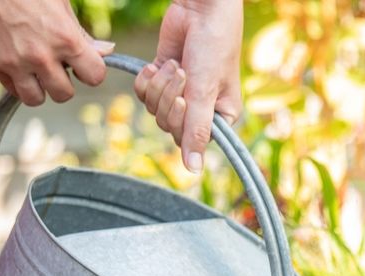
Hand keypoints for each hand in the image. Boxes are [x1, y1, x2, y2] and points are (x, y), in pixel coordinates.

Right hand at [0, 0, 112, 105]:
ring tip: (34, 69)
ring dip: (39, 88)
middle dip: (63, 82)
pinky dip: (16, 81)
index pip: (95, 77)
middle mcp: (40, 56)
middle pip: (64, 94)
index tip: (82, 63)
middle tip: (55, 65)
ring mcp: (13, 63)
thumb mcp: (59, 2)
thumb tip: (106, 51)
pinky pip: (10, 88)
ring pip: (35, 99)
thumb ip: (81, 33)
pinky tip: (15, 61)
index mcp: (65, 39)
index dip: (90, 70)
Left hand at [135, 0, 242, 172]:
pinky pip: (143, 93)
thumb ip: (196, 130)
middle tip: (182, 73)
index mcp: (221, 116)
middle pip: (169, 125)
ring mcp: (181, 93)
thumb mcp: (206, 89)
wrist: (201, 7)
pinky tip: (157, 64)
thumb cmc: (215, 45)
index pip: (191, 138)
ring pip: (154, 109)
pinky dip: (146, 79)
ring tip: (175, 64)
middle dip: (169, 98)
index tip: (186, 99)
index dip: (181, 120)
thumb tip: (193, 170)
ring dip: (159, 85)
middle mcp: (201, 108)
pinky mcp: (162, 77)